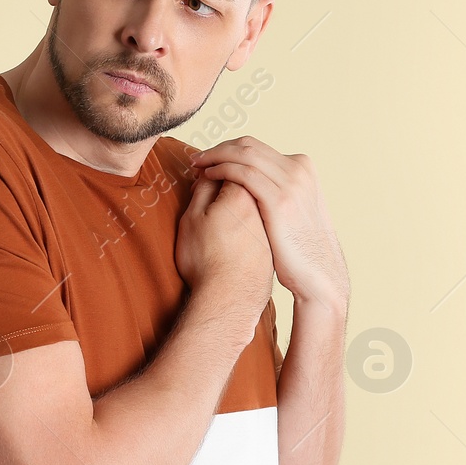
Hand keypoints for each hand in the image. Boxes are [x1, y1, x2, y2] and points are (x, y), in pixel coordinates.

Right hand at [174, 174, 272, 310]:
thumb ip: (203, 188)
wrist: (231, 299)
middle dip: (226, 180)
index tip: (199, 177)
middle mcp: (264, 206)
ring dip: (236, 200)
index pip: (232, 164)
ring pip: (254, 201)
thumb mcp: (193, 218)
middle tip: (205, 194)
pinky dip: (245, 219)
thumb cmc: (206, 260)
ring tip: (216, 216)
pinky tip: (230, 234)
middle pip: (248, 180)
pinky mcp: (272, 242)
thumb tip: (210, 173)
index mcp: (244, 193)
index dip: (212, 168)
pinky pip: (259, 221)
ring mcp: (271, 224)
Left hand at [188, 137, 349, 312]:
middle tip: (197, 158)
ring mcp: (291, 182)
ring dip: (215, 157)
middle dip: (218, 149)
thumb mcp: (294, 209)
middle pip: (248, 145)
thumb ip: (277, 191)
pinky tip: (208, 178)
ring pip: (243, 154)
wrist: (318, 274)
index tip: (209, 159)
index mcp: (302, 167)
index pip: (256, 147)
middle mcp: (298, 169)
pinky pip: (243, 173)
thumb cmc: (299, 248)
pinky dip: (222, 170)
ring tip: (197, 166)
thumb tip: (250, 185)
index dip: (228, 150)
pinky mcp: (280, 200)